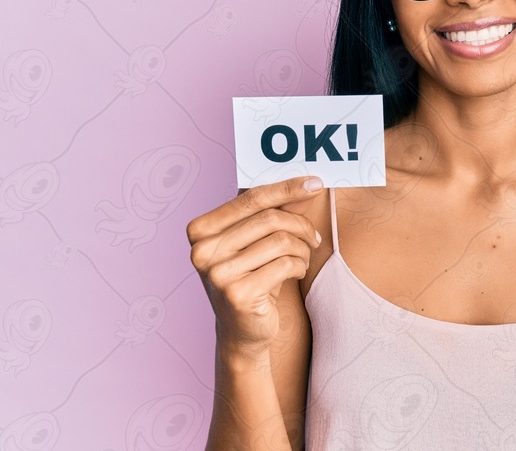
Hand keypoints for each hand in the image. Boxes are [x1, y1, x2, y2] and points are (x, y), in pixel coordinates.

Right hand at [187, 176, 323, 358]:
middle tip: (314, 237)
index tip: (315, 184)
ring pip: (281, 241)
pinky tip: (297, 272)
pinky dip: (300, 265)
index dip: (286, 188)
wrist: (242, 332)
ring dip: (302, 248)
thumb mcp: (253, 242)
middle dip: (300, 225)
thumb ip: (268, 212)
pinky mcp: (237, 294)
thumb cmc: (251, 277)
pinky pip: (285, 264)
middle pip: (269, 218)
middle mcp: (202, 250)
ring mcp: (217, 274)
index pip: (250, 198)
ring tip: (303, 258)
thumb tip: (305, 184)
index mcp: (200, 230)